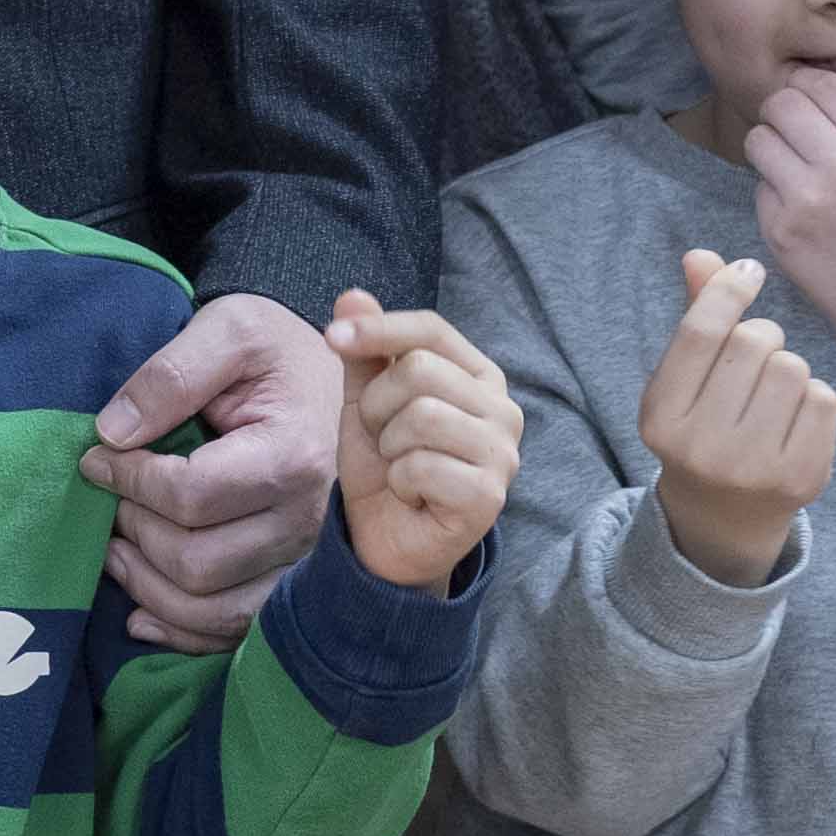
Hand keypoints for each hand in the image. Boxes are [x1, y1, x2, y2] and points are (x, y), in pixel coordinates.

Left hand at [88, 294, 340, 645]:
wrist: (334, 377)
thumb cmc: (277, 351)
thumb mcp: (231, 328)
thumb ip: (170, 374)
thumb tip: (112, 434)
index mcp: (293, 456)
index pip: (190, 496)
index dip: (128, 481)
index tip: (94, 459)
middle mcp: (306, 521)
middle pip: (196, 562)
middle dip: (134, 532)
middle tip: (108, 501)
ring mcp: (302, 560)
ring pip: (210, 608)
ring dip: (146, 586)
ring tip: (114, 548)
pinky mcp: (291, 581)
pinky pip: (232, 631)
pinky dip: (179, 629)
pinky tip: (140, 611)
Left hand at [324, 293, 517, 591]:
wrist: (385, 540)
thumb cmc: (384, 464)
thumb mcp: (364, 402)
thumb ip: (364, 352)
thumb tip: (352, 295)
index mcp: (478, 375)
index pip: (431, 329)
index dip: (379, 329)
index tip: (332, 339)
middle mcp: (503, 409)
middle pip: (420, 370)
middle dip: (378, 405)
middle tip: (382, 439)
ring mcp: (503, 454)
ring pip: (421, 416)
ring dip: (389, 446)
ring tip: (398, 466)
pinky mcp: (490, 496)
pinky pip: (422, 466)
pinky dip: (399, 482)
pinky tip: (412, 496)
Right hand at [632, 253, 835, 586]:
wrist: (725, 518)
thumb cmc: (703, 429)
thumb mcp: (684, 382)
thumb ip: (695, 319)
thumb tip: (701, 255)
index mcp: (661, 418)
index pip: (701, 332)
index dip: (727, 290)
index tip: (748, 272)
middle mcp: (702, 448)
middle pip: (753, 342)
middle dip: (760, 338)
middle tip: (752, 364)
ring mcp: (754, 468)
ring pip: (793, 367)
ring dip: (788, 368)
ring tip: (771, 395)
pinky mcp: (803, 478)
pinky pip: (824, 398)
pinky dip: (813, 398)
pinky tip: (793, 420)